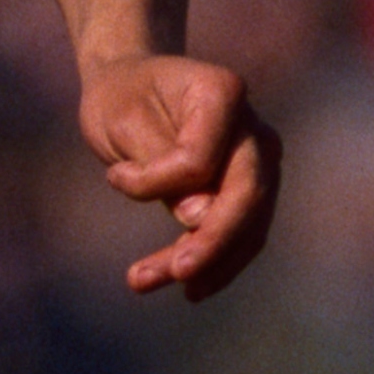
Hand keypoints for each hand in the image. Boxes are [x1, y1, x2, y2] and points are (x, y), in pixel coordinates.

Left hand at [81, 53, 278, 298]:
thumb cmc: (122, 97)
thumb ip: (161, 164)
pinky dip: (215, 262)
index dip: (156, 182)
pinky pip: (243, 234)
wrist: (130, 87)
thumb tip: (203, 219)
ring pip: (248, 225)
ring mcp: (259, 161)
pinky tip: (188, 286)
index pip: (199, 158)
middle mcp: (253, 127)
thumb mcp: (125, 122)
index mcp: (222, 91)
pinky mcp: (251, 190)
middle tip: (177, 274)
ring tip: (148, 281)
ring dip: (209, 263)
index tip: (113, 177)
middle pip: (245, 196)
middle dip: (212, 243)